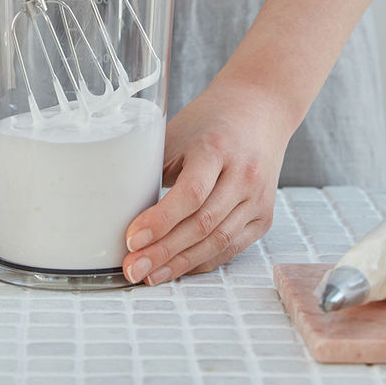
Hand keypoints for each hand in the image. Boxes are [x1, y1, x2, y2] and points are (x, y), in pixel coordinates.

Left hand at [122, 77, 290, 285]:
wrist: (259, 109)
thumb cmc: (210, 121)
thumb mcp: (177, 134)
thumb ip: (156, 169)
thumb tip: (121, 211)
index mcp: (217, 148)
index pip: (190, 194)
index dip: (160, 221)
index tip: (132, 239)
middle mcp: (244, 175)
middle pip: (203, 224)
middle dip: (164, 252)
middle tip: (132, 269)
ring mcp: (258, 197)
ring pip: (219, 241)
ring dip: (181, 263)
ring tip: (149, 275)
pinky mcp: (264, 215)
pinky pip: (233, 247)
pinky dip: (203, 261)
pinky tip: (178, 268)